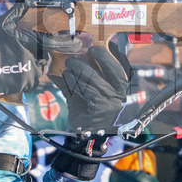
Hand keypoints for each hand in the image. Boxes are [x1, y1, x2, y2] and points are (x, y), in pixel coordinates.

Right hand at [0, 0, 64, 96]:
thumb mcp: (3, 24)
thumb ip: (17, 10)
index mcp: (33, 43)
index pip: (56, 42)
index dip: (68, 42)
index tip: (77, 43)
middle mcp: (36, 58)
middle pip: (45, 56)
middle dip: (38, 54)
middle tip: (23, 52)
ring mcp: (32, 72)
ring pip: (39, 68)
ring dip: (32, 65)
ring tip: (15, 62)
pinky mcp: (27, 85)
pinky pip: (32, 80)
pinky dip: (26, 76)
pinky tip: (14, 72)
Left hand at [48, 45, 129, 179]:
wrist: (83, 137)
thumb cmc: (84, 112)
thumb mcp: (81, 93)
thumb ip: (74, 78)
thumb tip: (57, 63)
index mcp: (120, 90)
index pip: (125, 69)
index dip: (119, 56)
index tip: (110, 44)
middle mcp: (121, 96)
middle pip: (116, 71)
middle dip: (102, 57)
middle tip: (87, 51)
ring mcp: (113, 103)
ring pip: (97, 80)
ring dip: (81, 70)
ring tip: (69, 65)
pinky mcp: (102, 109)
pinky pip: (88, 91)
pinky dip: (75, 82)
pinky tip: (66, 77)